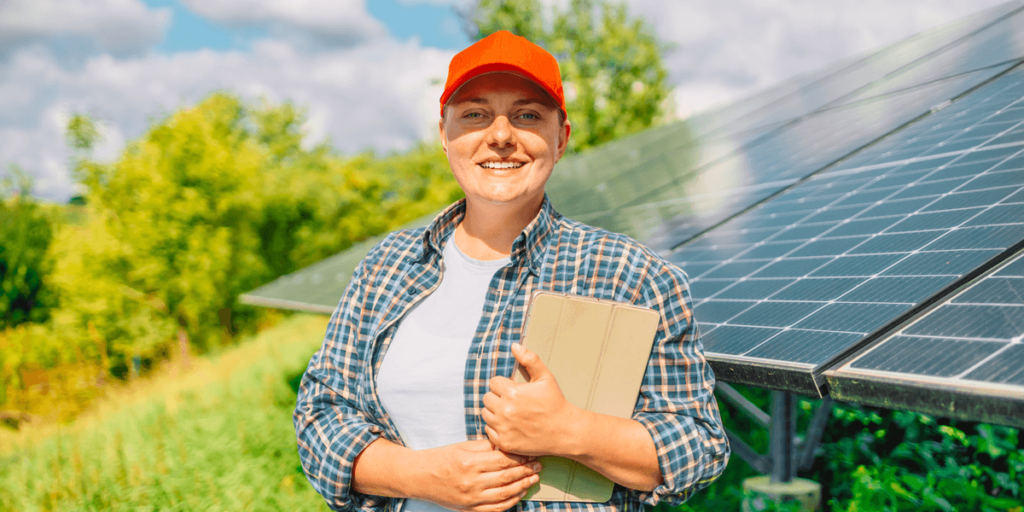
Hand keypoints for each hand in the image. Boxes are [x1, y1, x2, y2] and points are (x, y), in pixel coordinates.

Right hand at [414, 439, 540, 511]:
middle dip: (526, 470)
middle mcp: (471, 481)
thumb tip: (508, 445)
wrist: (419, 477)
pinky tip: (520, 493)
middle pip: (506, 477)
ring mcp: (470, 498)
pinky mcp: (469, 509)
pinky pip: (495, 508)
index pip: (502, 459)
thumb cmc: (441, 458)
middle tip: (539, 464)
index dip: (520, 456)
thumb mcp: (462, 446)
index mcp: (469, 461)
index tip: (531, 452)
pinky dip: (511, 502)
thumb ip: (486, 446)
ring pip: (504, 494)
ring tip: (534, 478)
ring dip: (523, 486)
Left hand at [482, 343, 583, 455]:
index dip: (504, 385)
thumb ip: (529, 359)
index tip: (514, 390)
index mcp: (512, 392)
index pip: (493, 382)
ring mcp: (503, 428)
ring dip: (495, 412)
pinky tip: (510, 425)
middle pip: (487, 398)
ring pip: (485, 414)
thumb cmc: (555, 403)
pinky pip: (488, 430)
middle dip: (498, 397)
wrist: (565, 432)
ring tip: (511, 413)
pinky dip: (496, 428)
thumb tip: (514, 345)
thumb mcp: (545, 378)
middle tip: (513, 402)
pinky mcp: (503, 442)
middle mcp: (504, 410)